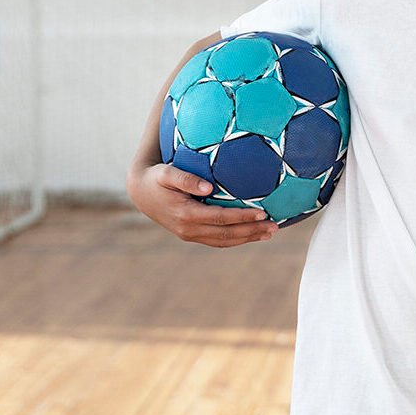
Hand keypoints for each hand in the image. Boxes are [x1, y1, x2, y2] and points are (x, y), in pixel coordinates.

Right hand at [127, 163, 274, 247]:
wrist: (140, 193)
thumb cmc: (157, 177)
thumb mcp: (167, 173)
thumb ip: (186, 179)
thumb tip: (208, 187)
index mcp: (186, 215)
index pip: (221, 218)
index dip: (242, 217)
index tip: (262, 212)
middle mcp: (189, 229)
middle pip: (227, 234)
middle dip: (252, 231)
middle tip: (275, 226)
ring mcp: (190, 235)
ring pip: (224, 241)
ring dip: (248, 238)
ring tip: (269, 232)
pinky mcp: (192, 235)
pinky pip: (218, 241)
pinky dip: (237, 239)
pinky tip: (252, 234)